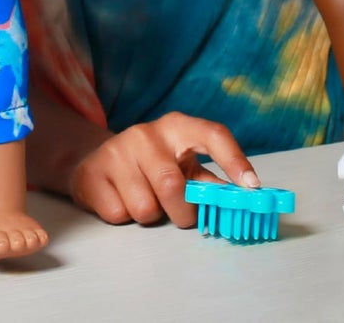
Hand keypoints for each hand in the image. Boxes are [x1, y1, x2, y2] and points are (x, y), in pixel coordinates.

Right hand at [69, 113, 258, 226]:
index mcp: (176, 127)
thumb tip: (247, 201)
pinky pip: (119, 214)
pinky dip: (124, 217)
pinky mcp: (91, 173)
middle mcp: (145, 133)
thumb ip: (211, 183)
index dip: (235, 159)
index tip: (252, 187)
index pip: (212, 134)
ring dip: (150, 216)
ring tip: (144, 199)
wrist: (97, 161)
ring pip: (145, 208)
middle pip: (173, 187)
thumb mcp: (182, 165)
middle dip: (182, 213)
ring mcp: (116, 151)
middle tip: (179, 213)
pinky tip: (120, 199)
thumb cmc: (152, 166)